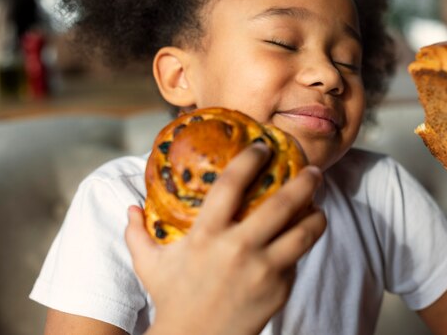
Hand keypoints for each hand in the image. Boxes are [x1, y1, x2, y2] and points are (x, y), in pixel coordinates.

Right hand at [125, 143, 326, 334]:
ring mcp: (263, 270)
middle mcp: (238, 249)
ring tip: (317, 205)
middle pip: (282, 204)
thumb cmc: (172, 300)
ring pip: (304, 232)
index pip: (232, 184)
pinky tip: (300, 238)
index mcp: (206, 235)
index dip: (250, 159)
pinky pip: (297, 259)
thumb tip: (129, 208)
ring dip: (316, 214)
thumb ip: (138, 234)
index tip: (263, 147)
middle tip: (313, 170)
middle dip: (304, 181)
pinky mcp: (279, 289)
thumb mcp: (150, 265)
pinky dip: (301, 246)